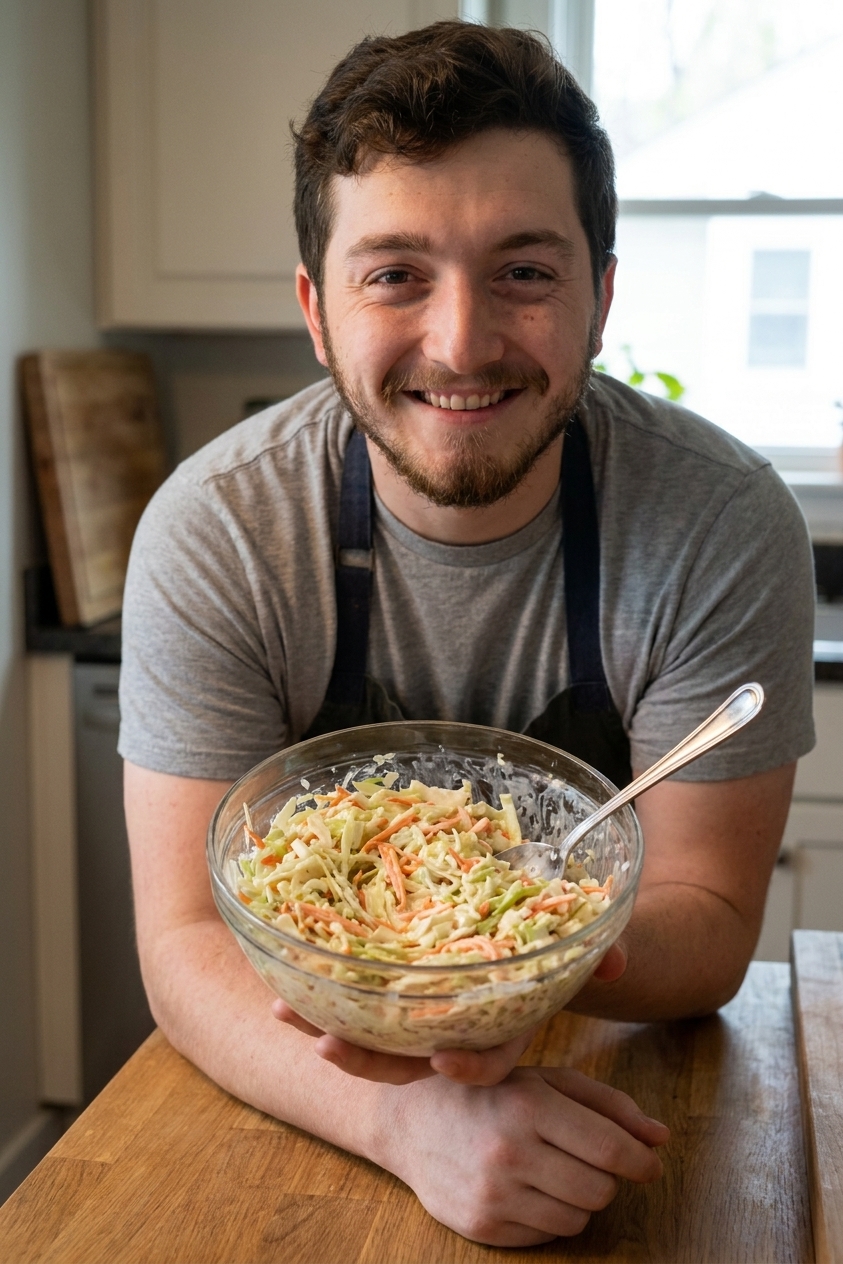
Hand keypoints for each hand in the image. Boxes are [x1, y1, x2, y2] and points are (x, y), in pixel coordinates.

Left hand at [272, 938, 627, 1084]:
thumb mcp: (569, 947)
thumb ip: (592, 952)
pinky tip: (281, 979)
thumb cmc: (546, 945)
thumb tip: (615, 959)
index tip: (443, 1063)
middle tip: (326, 1045)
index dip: (469, 1067)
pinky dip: (317, 993)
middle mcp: (453, 1026)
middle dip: (367, 1056)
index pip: (489, 1059)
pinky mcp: (388, 986)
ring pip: (371, 1034)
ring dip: (326, 1026)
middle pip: (410, 1057)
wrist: (522, 936)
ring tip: (283, 1009)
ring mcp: (417, 1011)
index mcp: (499, 1022)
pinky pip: (351, 998)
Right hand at [382, 1066, 668, 1245]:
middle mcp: (510, 1151)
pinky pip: (546, 1235)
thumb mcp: (547, 1080)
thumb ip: (608, 1105)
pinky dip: (549, 1215)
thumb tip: (660, 1138)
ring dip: (578, 1198)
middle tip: (587, 1160)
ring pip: (577, 1218)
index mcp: (530, 1104)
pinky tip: (527, 1187)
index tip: (648, 1163)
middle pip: (600, 1190)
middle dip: (606, 1178)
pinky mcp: (481, 1226)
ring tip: (554, 1170)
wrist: (411, 1120)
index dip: (641, 1161)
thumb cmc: (491, 1093)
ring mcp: (493, 1193)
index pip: (610, 1149)